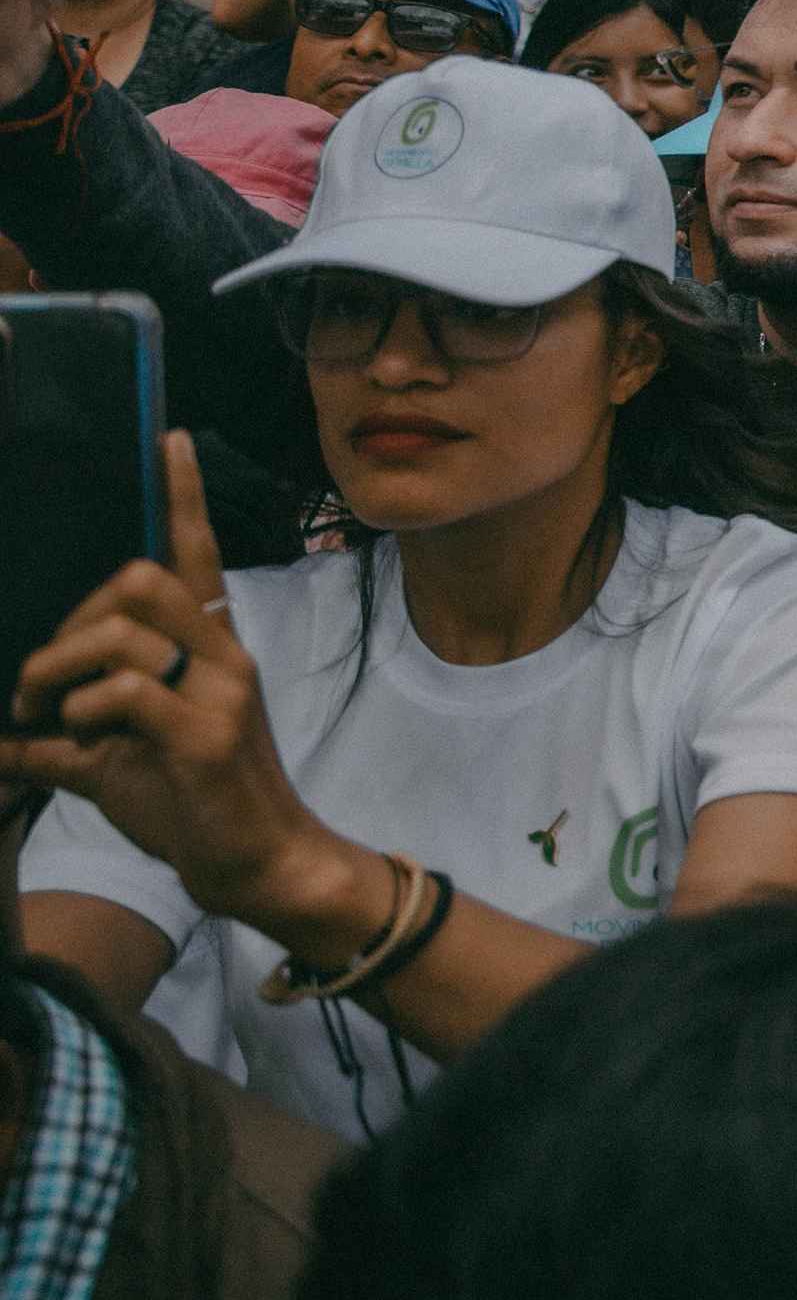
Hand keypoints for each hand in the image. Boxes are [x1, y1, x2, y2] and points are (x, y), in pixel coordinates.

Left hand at [1, 434, 353, 932]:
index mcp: (208, 647)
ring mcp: (221, 689)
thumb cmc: (194, 805)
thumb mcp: (120, 765)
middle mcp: (223, 653)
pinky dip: (77, 713)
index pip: (196, 553)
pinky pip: (123, 692)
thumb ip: (63, 744)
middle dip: (67, 625)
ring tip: (39, 713)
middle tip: (37, 684)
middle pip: (137, 579)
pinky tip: (74, 741)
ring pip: (120, 630)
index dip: (181, 496)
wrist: (258, 862)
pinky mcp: (206, 733)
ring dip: (55, 669)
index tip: (168, 437)